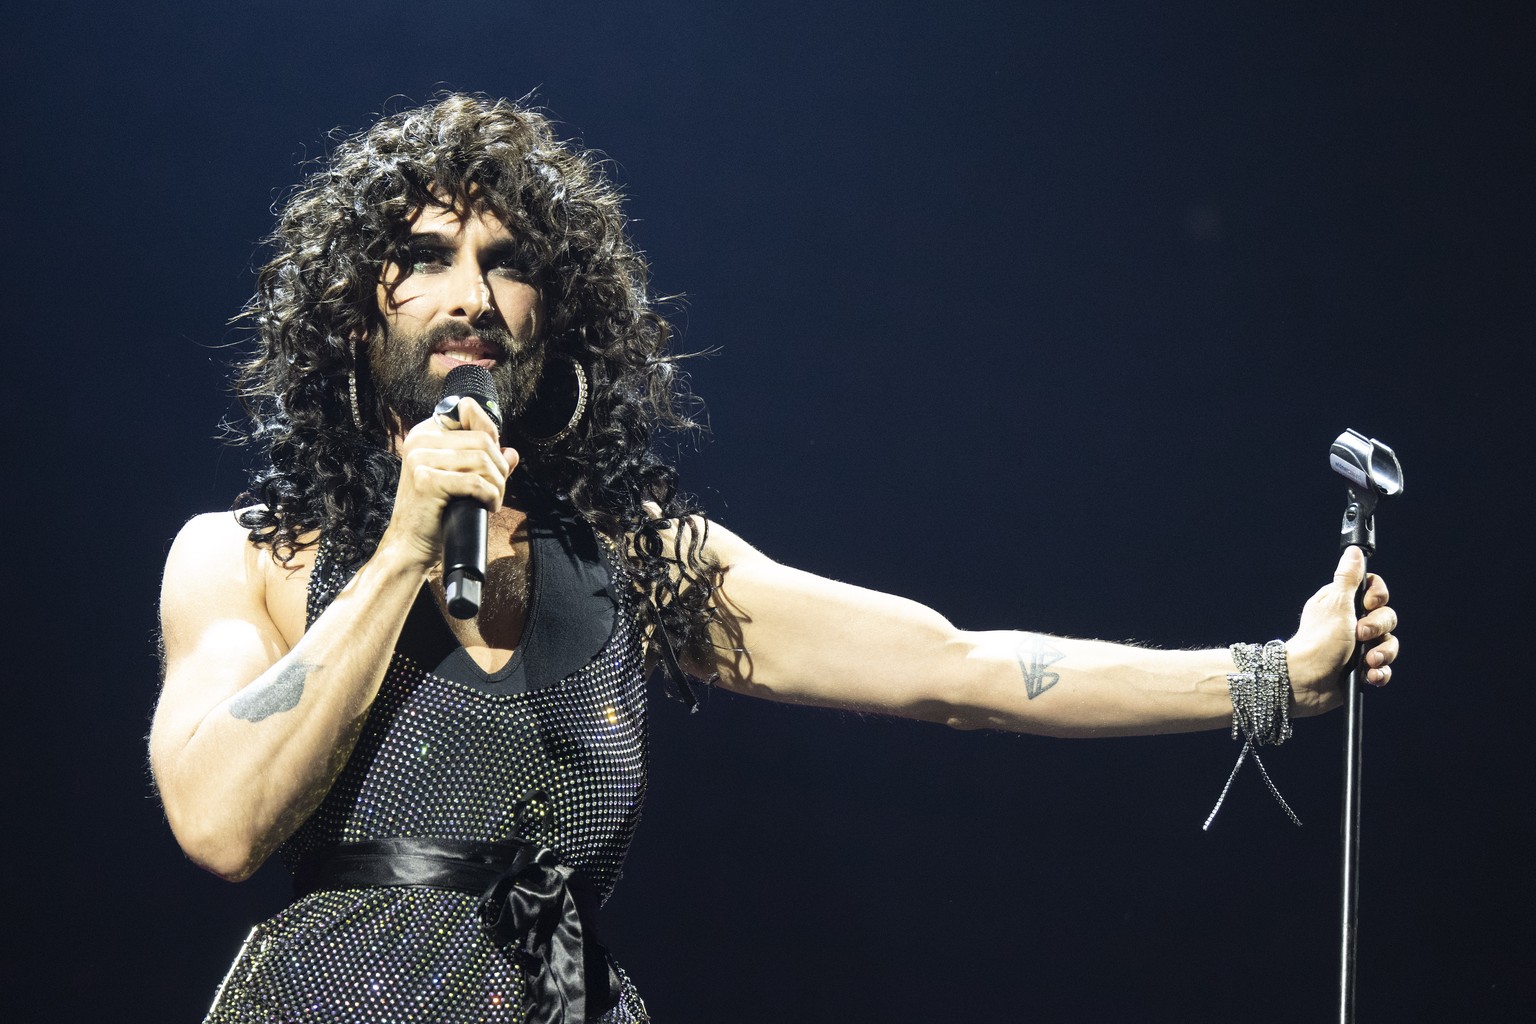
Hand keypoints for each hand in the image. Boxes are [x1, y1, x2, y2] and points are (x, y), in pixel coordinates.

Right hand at [380, 398, 517, 569]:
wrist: (410, 544)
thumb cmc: (436, 512)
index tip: (493, 460)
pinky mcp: (426, 480)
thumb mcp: (461, 480)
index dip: (490, 433)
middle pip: (483, 439)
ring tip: (492, 499)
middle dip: (500, 467)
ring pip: (482, 460)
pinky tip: (487, 506)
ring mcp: (420, 459)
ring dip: (497, 484)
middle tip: (497, 488)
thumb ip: (485, 462)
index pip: (468, 410)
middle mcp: (420, 441)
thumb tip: (512, 453)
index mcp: (426, 433)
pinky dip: (490, 496)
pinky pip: (475, 482)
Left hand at [1286, 546, 1398, 715]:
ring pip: (1389, 644)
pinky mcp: (1361, 670)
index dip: (1377, 597)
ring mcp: (1357, 648)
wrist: (1306, 682)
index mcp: (1343, 604)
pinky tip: (1369, 676)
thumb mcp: (1336, 604)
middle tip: (1360, 634)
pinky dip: (1380, 672)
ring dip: (1383, 654)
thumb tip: (1354, 551)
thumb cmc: (1318, 641)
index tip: (1367, 603)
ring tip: (1367, 662)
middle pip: (1387, 617)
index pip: (1375, 591)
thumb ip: (1348, 578)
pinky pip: (1384, 668)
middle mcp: (1351, 623)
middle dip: (1379, 628)